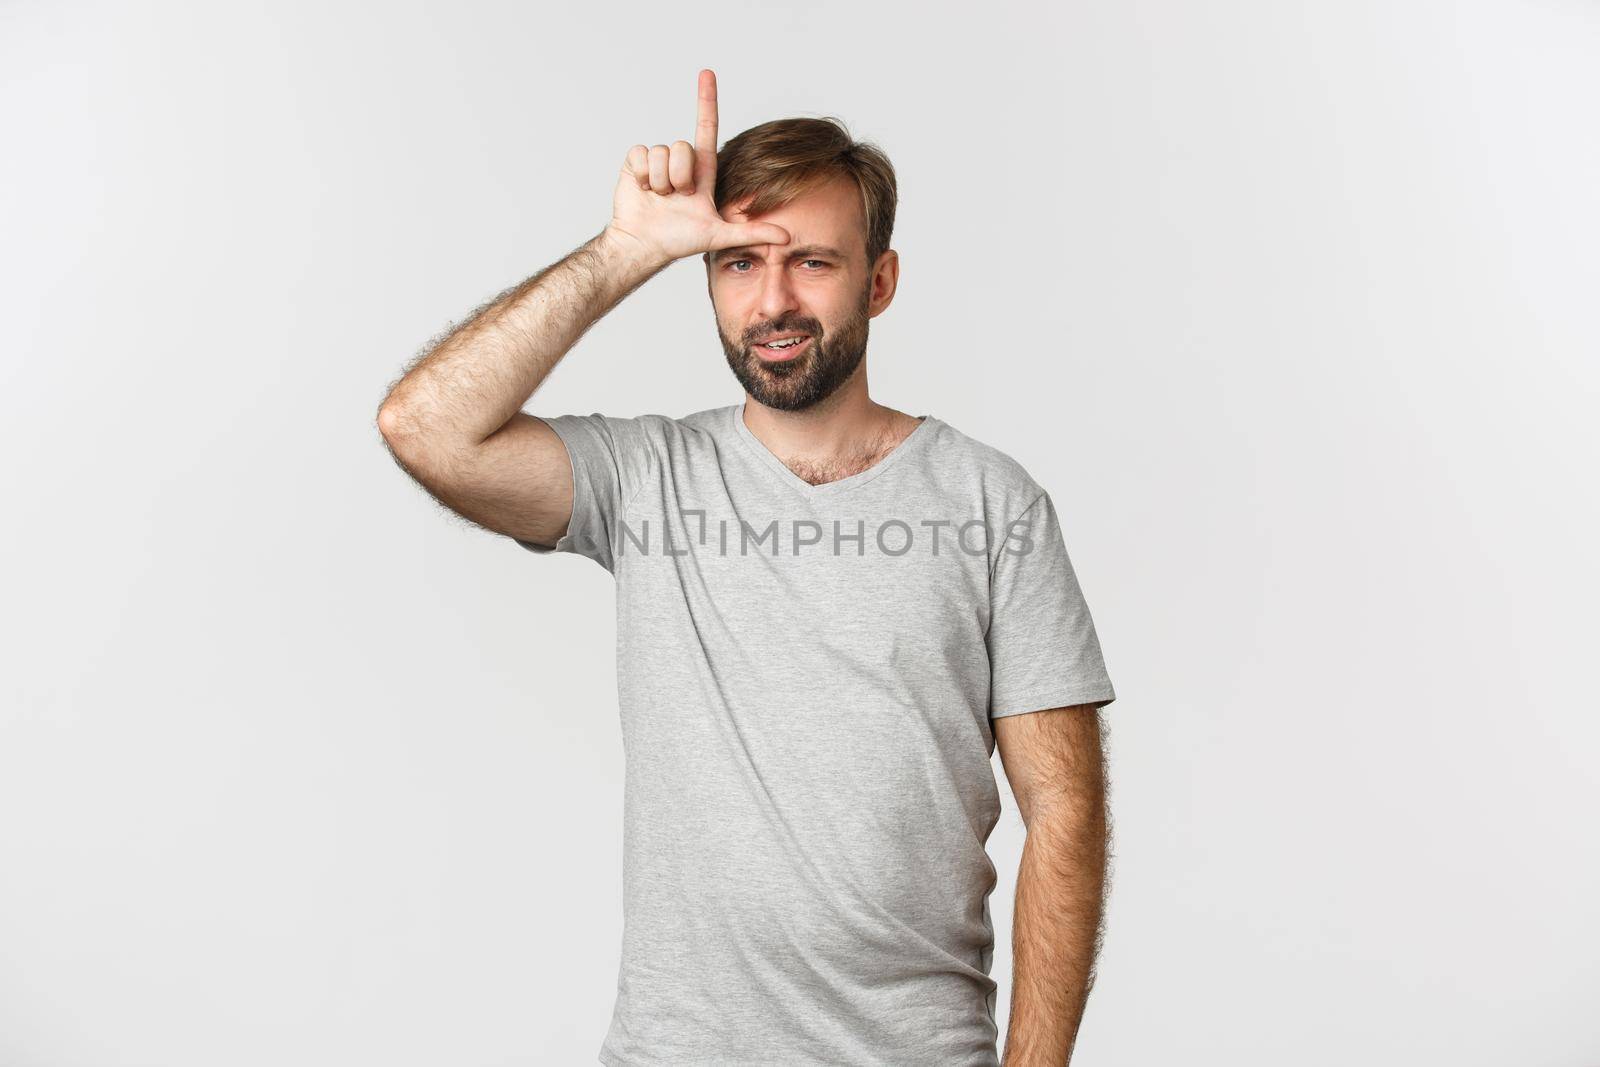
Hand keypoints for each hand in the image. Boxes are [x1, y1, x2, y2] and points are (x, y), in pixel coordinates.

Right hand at [605, 69, 790, 267]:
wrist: (644, 245)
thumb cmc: (679, 241)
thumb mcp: (720, 236)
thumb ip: (753, 233)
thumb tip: (788, 236)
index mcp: (701, 170)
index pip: (706, 127)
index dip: (707, 100)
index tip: (707, 73)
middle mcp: (679, 162)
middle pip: (684, 147)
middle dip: (680, 176)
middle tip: (677, 198)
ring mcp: (657, 161)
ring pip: (662, 152)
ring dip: (660, 180)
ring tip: (659, 198)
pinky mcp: (635, 162)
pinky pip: (641, 153)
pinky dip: (642, 176)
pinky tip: (643, 191)